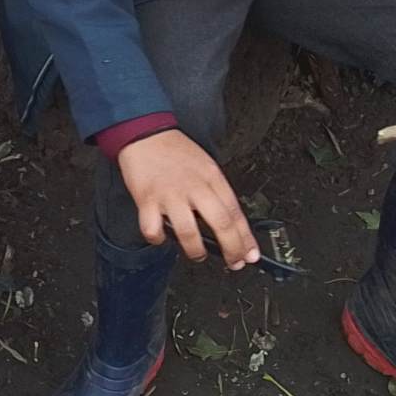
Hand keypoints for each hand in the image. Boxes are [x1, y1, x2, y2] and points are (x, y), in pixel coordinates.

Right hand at [117, 130, 260, 269]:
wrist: (144, 133)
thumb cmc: (175, 152)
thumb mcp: (206, 166)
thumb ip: (217, 192)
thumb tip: (230, 223)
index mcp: (212, 178)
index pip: (235, 212)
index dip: (246, 238)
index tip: (251, 254)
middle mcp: (194, 187)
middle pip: (221, 224)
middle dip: (232, 249)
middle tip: (234, 262)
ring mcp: (170, 194)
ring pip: (189, 233)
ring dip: (196, 251)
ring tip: (198, 254)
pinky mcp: (147, 199)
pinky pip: (153, 229)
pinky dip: (158, 239)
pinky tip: (161, 237)